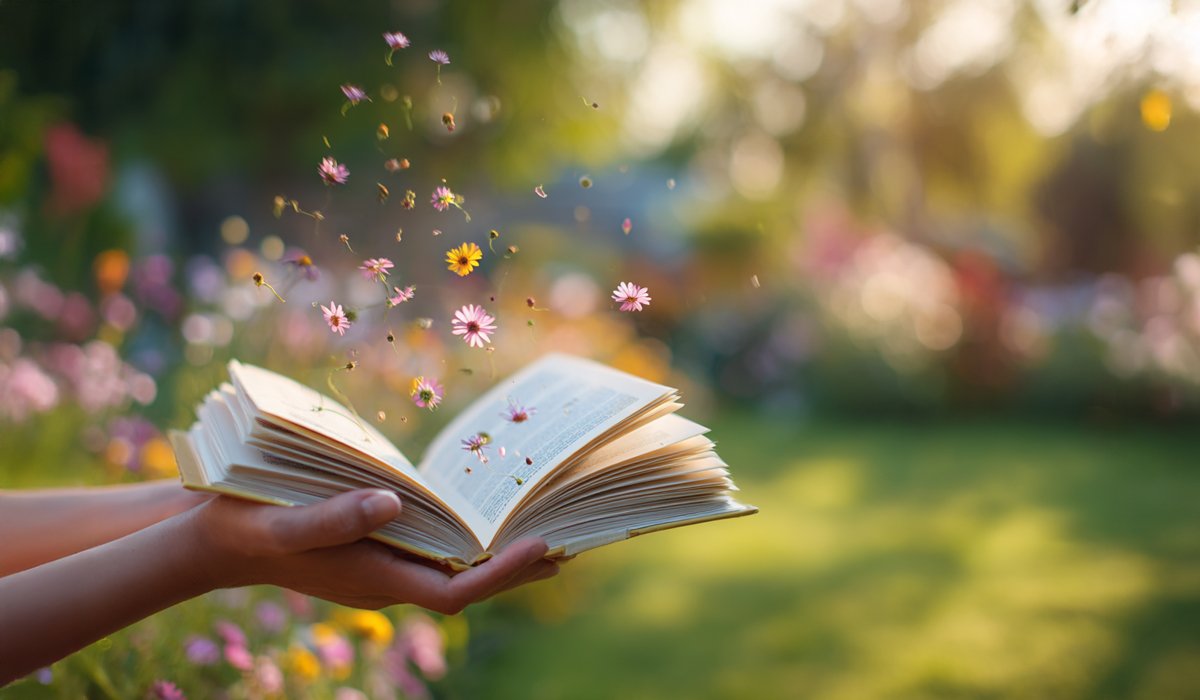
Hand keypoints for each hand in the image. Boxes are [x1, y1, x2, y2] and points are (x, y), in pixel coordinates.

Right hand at [185, 490, 557, 613]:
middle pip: (467, 584)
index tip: (543, 546)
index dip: (503, 574)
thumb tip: (394, 503)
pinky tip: (481, 518)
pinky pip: (431, 552)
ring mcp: (381, 569)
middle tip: (570, 539)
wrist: (214, 541)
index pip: (456, 592)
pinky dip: (463, 539)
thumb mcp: (284, 520)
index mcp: (374, 579)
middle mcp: (387, 580)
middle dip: (517, 566)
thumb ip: (335, 516)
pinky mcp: (373, 552)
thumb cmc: (247, 528)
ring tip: (543, 529)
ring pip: (452, 569)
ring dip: (496, 554)